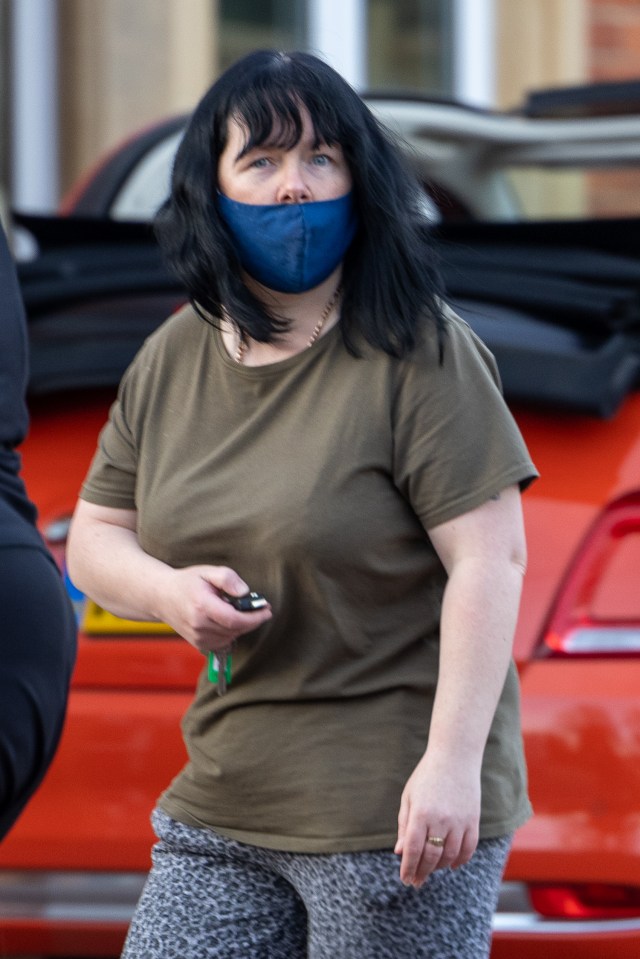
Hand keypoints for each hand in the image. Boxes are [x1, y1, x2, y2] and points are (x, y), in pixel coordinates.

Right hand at [155, 565, 271, 652]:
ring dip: (240, 626)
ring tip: (236, 610)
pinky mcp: (198, 644)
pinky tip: (225, 619)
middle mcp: (199, 626)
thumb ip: (228, 578)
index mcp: (202, 607)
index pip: (235, 620)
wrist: (161, 597)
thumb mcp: (207, 571)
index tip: (267, 610)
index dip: (255, 618)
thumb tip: (245, 592)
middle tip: (258, 607)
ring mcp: (197, 637)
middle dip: (251, 620)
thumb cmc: (187, 582)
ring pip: (231, 637)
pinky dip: (230, 632)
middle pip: (236, 629)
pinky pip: (223, 642)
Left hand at [394, 751, 480, 887]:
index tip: (405, 879)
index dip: (408, 867)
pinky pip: (468, 848)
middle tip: (416, 882)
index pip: (413, 849)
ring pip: (450, 855)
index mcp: (421, 813)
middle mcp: (441, 819)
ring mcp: (459, 821)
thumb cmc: (426, 776)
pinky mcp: (473, 820)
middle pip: (431, 856)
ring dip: (439, 867)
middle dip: (422, 872)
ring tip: (431, 870)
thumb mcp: (409, 797)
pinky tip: (451, 865)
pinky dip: (460, 860)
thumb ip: (404, 825)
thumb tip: (400, 852)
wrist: (455, 757)